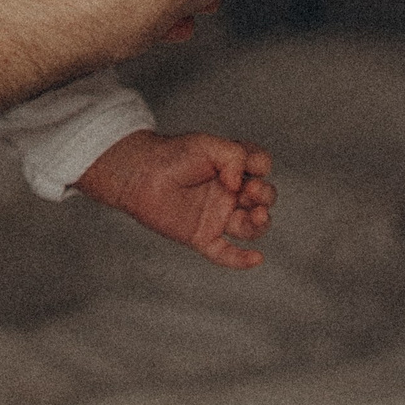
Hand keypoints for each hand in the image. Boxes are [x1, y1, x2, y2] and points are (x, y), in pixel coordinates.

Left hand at [74, 129, 275, 268]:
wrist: (139, 173)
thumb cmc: (171, 155)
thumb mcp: (208, 144)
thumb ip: (234, 156)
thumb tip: (240, 185)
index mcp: (233, 169)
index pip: (261, 168)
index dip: (261, 166)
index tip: (242, 163)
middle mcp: (229, 194)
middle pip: (264, 200)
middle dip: (265, 195)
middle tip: (248, 190)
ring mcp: (216, 217)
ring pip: (251, 228)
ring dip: (261, 223)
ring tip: (256, 215)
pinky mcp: (201, 237)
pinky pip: (226, 254)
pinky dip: (242, 260)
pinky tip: (256, 258)